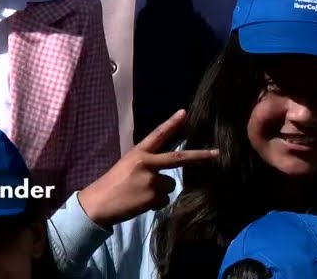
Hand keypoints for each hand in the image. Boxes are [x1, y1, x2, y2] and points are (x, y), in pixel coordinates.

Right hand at [76, 110, 218, 227]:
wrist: (99, 202)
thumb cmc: (111, 184)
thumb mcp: (127, 166)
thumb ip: (146, 165)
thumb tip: (167, 175)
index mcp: (138, 153)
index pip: (157, 134)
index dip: (171, 123)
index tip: (184, 113)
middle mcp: (147, 163)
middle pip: (179, 158)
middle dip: (200, 156)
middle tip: (217, 153)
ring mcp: (152, 180)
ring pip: (170, 185)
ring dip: (160, 191)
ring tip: (140, 194)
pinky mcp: (154, 196)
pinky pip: (164, 200)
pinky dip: (155, 203)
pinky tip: (140, 202)